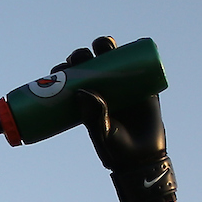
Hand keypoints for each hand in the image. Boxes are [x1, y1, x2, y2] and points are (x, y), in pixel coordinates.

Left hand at [55, 36, 175, 201]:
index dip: (63, 71)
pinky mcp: (143, 85)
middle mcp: (102, 88)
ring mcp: (122, 84)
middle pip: (89, 64)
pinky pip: (140, 64)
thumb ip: (93, 115)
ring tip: (103, 45)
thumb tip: (80, 90)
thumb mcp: (101, 133)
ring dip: (105, 45)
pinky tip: (132, 42)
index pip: (71, 81)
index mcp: (85, 100)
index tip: (57, 70)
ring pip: (112, 58)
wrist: (142, 158)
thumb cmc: (116, 150)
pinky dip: (136, 50)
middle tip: (79, 57)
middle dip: (81, 56)